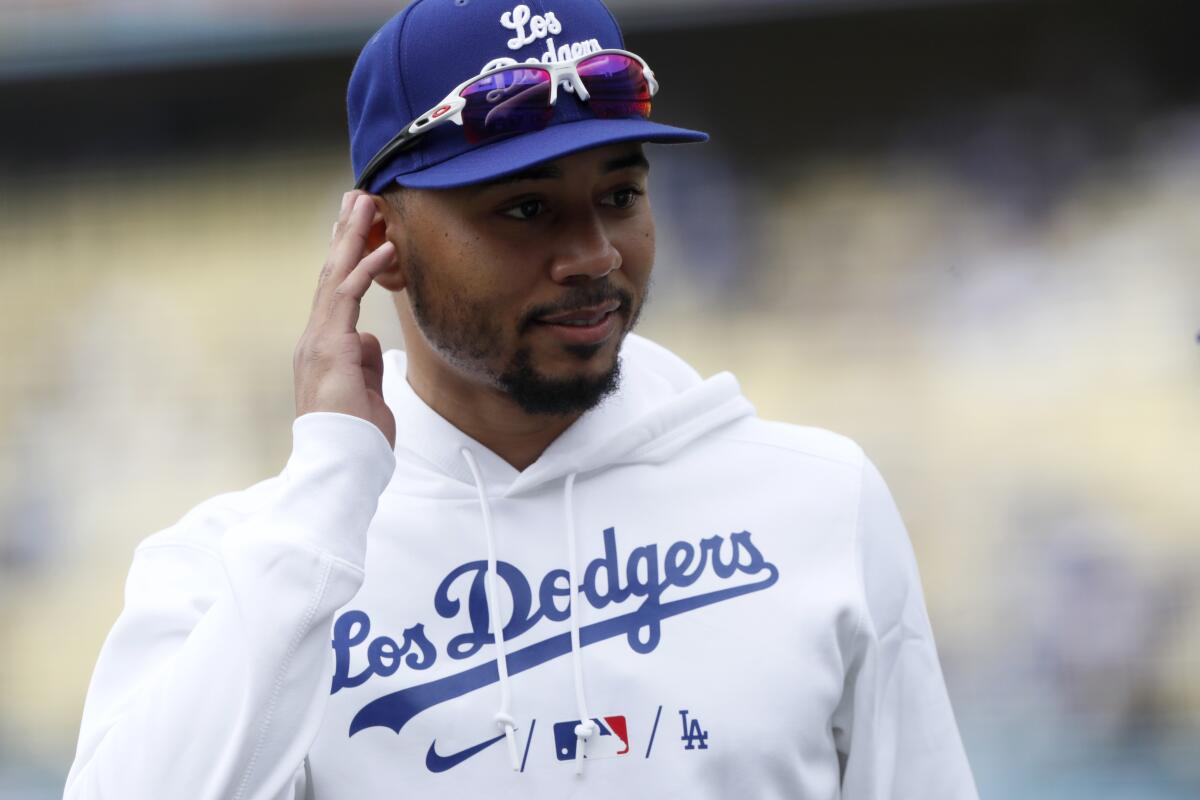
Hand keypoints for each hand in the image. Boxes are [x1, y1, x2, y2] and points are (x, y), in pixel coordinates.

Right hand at [293, 191, 397, 447]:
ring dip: (352, 235)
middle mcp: (316, 338)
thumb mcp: (366, 393)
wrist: (340, 463)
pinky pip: (348, 296)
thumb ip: (365, 362)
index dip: (349, 257)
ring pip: (336, 275)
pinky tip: (385, 245)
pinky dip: (367, 268)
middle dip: (345, 233)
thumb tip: (369, 339)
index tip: (361, 228)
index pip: (337, 292)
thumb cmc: (355, 438)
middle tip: (357, 196)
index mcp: (324, 349)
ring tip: (367, 201)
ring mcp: (320, 340)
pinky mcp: (330, 346)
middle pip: (331, 273)